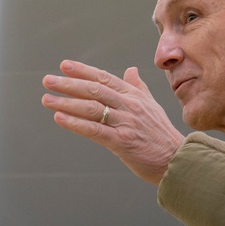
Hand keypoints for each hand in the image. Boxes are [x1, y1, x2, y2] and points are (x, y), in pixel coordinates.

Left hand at [41, 60, 184, 184]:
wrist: (176, 160)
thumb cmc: (161, 134)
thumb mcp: (151, 106)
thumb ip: (138, 87)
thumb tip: (131, 69)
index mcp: (134, 96)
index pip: (104, 78)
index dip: (83, 71)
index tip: (64, 65)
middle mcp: (129, 106)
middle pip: (94, 90)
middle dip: (68, 84)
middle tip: (47, 80)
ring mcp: (125, 123)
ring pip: (91, 108)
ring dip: (66, 103)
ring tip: (47, 99)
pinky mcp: (122, 142)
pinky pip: (94, 130)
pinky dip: (75, 123)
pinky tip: (59, 118)